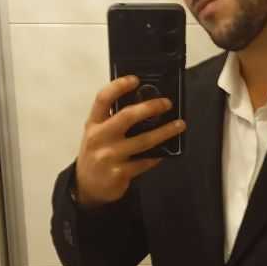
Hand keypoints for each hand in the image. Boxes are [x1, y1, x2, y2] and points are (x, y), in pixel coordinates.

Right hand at [74, 75, 185, 206]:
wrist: (87, 186)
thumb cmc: (97, 153)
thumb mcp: (97, 133)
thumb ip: (113, 119)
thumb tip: (144, 104)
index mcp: (93, 124)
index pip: (103, 99)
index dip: (118, 86)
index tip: (135, 79)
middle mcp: (99, 138)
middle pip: (127, 116)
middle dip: (150, 107)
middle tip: (166, 103)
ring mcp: (109, 156)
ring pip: (143, 140)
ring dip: (165, 132)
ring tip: (179, 125)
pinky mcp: (119, 173)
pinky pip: (145, 161)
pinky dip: (157, 155)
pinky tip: (165, 151)